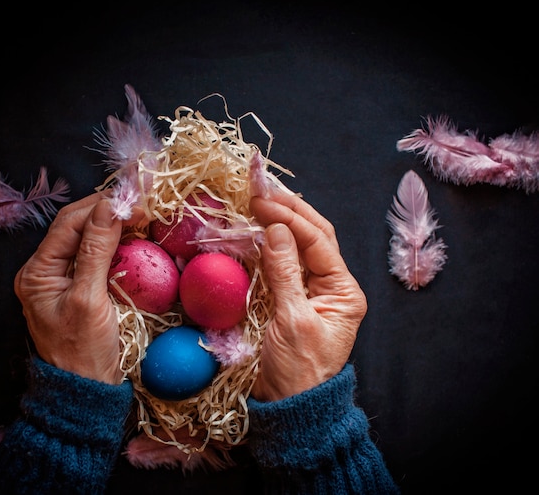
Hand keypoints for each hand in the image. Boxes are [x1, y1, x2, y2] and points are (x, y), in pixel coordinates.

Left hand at [14, 192, 143, 383]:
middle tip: (140, 204)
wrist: (87, 390)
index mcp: (37, 272)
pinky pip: (96, 257)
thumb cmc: (84, 351)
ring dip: (113, 227)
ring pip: (87, 240)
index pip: (68, 224)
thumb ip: (96, 251)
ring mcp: (62, 279)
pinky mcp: (80, 288)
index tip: (132, 198)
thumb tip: (109, 208)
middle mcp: (44, 271)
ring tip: (140, 217)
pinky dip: (115, 246)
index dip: (99, 206)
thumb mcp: (90, 299)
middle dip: (106, 213)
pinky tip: (133, 239)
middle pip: (76, 228)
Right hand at [249, 191, 366, 400]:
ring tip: (257, 200)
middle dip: (288, 210)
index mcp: (343, 290)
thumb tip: (277, 229)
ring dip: (278, 223)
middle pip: (312, 236)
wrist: (289, 407)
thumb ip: (284, 273)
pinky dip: (266, 245)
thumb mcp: (292, 320)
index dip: (290, 217)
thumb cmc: (298, 370)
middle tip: (260, 189)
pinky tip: (253, 230)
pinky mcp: (290, 297)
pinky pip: (280, 263)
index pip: (319, 241)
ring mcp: (310, 290)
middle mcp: (331, 285)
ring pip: (297, 246)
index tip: (261, 200)